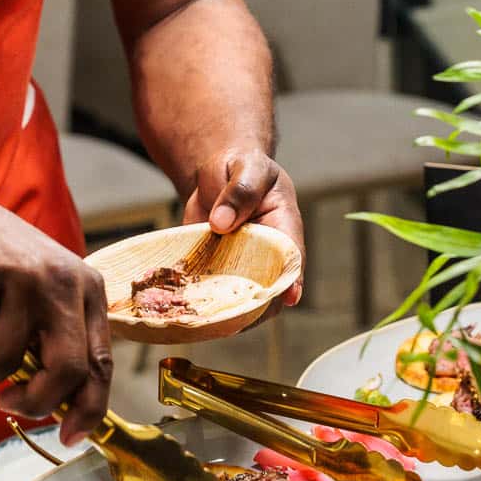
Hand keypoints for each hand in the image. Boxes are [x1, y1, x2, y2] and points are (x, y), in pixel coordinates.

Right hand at [0, 195, 111, 443]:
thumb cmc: (3, 268)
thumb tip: (64, 409)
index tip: (70, 436)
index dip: (88, 409)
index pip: (101, 363)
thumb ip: (60, 340)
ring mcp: (22, 277)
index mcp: (87, 288)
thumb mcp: (47, 293)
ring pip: (7, 361)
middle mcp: (62, 281)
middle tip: (10, 403)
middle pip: (67, 369)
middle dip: (36, 402)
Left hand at [183, 150, 304, 306]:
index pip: (293, 257)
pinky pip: (213, 290)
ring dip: (227, 306)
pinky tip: (187, 304)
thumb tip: (221, 223)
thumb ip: (239, 192)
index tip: (288, 297)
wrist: (218, 174)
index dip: (292, 279)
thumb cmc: (242, 167)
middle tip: (234, 309)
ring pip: (241, 296)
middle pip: (270, 287)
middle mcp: (268, 252)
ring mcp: (243, 265)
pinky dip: (202, 298)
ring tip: (208, 314)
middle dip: (256, 302)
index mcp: (284, 225)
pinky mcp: (218, 269)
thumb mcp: (246, 168)